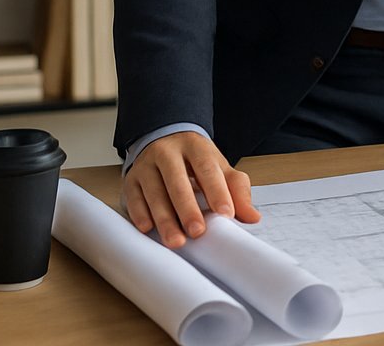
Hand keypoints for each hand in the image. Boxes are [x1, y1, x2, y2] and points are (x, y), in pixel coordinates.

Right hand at [122, 131, 260, 247]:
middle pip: (177, 180)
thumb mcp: (219, 168)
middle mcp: (167, 152)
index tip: (226, 214)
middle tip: (198, 231)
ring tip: (176, 241)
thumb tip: (253, 217)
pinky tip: (148, 229)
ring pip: (153, 192)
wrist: (164, 140)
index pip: (207, 167)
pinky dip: (140, 214)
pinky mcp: (131, 180)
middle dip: (187, 208)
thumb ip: (237, 191)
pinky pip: (133, 198)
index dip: (217, 191)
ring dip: (164, 218)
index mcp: (195, 146)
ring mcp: (146, 165)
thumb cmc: (196, 161)